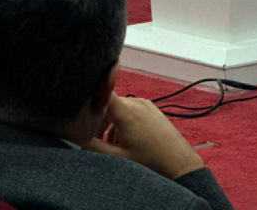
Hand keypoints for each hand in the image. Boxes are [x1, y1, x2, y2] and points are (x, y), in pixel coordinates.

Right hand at [83, 94, 204, 180]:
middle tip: (95, 141)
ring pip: (119, 109)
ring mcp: (146, 105)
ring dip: (111, 125)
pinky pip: (131, 112)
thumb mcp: (118, 157)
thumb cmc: (151, 161)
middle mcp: (135, 102)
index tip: (81, 110)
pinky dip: (124, 124)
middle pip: (107, 105)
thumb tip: (76, 138)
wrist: (179, 164)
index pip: (101, 91)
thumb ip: (93, 146)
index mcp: (125, 111)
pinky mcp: (152, 110)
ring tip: (113, 146)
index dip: (88, 97)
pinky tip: (126, 142)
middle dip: (98, 122)